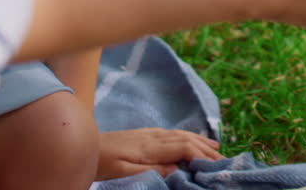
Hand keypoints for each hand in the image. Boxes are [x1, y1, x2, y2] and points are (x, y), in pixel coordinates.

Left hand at [96, 127, 222, 179]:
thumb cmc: (101, 162)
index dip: (202, 155)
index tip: (215, 164)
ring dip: (200, 141)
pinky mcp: (144, 134)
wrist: (83, 144)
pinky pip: (173, 133)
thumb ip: (151, 170)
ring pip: (181, 134)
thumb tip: (177, 169)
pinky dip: (187, 136)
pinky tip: (191, 139)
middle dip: (206, 148)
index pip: (183, 147)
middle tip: (223, 159)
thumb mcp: (124, 172)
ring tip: (216, 147)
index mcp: (150, 147)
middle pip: (186, 139)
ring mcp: (149, 134)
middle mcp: (153, 136)